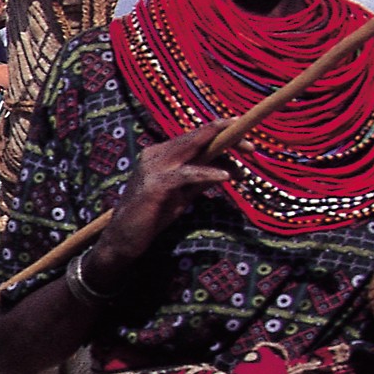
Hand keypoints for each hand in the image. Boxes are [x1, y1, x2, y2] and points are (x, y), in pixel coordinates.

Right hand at [87, 122, 229, 286]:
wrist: (122, 240)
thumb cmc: (150, 217)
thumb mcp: (181, 195)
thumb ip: (201, 179)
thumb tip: (229, 169)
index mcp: (160, 154)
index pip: (195, 138)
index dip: (220, 133)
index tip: (244, 136)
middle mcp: (155, 155)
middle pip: (197, 137)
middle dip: (226, 136)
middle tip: (251, 145)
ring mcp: (153, 168)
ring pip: (193, 149)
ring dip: (222, 151)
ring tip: (244, 159)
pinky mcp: (155, 185)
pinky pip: (187, 174)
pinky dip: (208, 173)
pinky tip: (225, 178)